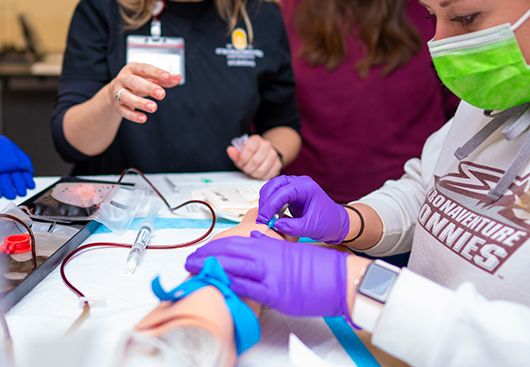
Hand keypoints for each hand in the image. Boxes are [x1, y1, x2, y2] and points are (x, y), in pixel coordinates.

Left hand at [0, 136, 35, 198]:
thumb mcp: (11, 158)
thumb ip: (23, 162)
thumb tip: (29, 169)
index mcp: (4, 145)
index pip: (20, 159)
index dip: (25, 172)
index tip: (30, 182)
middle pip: (12, 170)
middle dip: (18, 181)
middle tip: (22, 190)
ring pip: (3, 177)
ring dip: (8, 186)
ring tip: (11, 194)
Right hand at [109, 62, 181, 123]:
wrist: (114, 91)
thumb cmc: (137, 82)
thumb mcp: (149, 78)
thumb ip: (164, 80)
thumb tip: (178, 78)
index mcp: (132, 68)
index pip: (144, 69)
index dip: (156, 72)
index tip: (167, 77)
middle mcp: (123, 79)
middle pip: (134, 82)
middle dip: (148, 88)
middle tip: (162, 94)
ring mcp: (117, 92)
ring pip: (126, 97)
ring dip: (140, 102)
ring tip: (153, 107)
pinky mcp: (116, 105)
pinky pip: (123, 111)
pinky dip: (133, 115)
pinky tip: (143, 118)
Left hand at [185, 232, 349, 317]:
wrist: (340, 277)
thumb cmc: (319, 266)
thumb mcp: (292, 249)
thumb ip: (272, 243)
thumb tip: (256, 236)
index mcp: (271, 245)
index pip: (235, 242)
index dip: (215, 246)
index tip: (202, 250)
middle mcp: (267, 256)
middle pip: (229, 252)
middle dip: (206, 256)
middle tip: (189, 261)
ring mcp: (270, 274)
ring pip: (233, 267)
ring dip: (211, 268)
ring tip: (194, 271)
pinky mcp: (275, 293)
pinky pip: (246, 287)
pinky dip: (229, 284)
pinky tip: (216, 283)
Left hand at [226, 134, 281, 179]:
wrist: (264, 153)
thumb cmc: (250, 154)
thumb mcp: (240, 153)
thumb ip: (235, 153)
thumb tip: (230, 150)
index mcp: (256, 140)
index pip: (250, 149)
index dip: (243, 158)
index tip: (241, 162)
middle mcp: (266, 145)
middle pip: (255, 161)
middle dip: (247, 168)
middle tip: (245, 168)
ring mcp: (274, 155)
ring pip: (261, 170)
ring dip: (253, 173)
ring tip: (251, 170)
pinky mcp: (278, 164)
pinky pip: (268, 175)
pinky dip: (261, 176)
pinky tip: (258, 172)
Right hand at [256, 175, 349, 243]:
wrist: (337, 223)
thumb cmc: (328, 223)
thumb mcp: (311, 228)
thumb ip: (293, 227)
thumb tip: (274, 225)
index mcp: (307, 187)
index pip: (283, 191)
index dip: (271, 204)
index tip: (265, 219)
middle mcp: (300, 182)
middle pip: (275, 184)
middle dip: (266, 201)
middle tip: (262, 218)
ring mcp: (295, 186)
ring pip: (273, 186)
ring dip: (266, 200)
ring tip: (264, 217)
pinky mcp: (291, 193)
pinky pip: (275, 193)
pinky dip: (269, 202)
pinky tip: (269, 215)